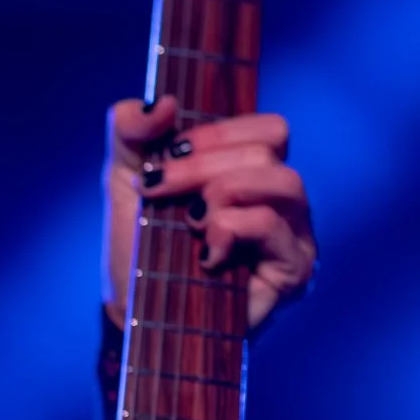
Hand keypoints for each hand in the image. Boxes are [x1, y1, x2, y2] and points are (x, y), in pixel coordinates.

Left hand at [104, 94, 316, 331]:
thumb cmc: (138, 251)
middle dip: (203, 165)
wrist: (133, 316)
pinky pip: (271, 225)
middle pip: (270, 148)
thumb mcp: (124, 179)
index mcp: (254, 173)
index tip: (164, 156)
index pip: (266, 128)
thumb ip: (130, 130)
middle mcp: (282, 202)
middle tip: (161, 190)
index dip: (214, 133)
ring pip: (283, 181)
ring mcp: (295, 237)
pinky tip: (204, 253)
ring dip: (223, 192)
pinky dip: (228, 229)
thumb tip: (163, 102)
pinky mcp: (293, 272)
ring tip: (190, 222)